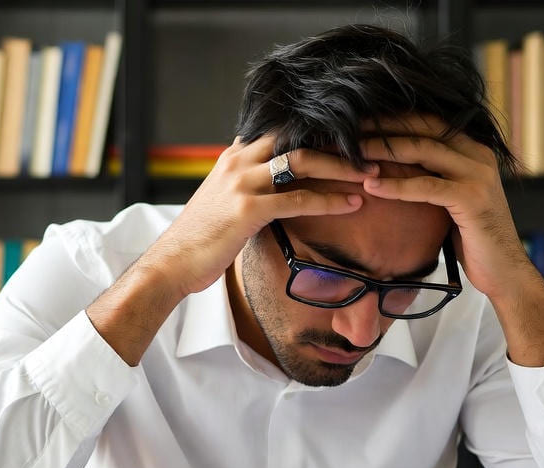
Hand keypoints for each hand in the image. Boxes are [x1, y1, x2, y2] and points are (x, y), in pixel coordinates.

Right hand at [143, 135, 376, 298]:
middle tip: (371, 152)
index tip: (352, 136)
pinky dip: (329, 200)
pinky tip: (352, 205)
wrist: (172, 262)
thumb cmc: (202, 238)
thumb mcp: (225, 200)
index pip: (283, 128)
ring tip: (370, 177)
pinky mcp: (247, 208)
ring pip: (301, 161)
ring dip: (341, 167)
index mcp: (235, 155)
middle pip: (297, 136)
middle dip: (338, 142)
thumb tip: (280, 184)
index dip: (319, 130)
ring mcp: (241, 182)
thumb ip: (251, 184)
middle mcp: (238, 160)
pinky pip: (298, 199)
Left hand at [357, 115, 535, 301]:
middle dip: (384, 127)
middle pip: (424, 128)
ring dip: (383, 150)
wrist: (505, 270)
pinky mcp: (471, 198)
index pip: (430, 122)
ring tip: (351, 153)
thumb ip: (435, 177)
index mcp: (474, 150)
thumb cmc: (473, 238)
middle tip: (347, 130)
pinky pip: (426, 186)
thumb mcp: (453, 199)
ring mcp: (477, 175)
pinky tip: (370, 185)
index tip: (361, 120)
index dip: (394, 118)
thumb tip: (396, 167)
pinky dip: (396, 185)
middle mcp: (478, 155)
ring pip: (423, 150)